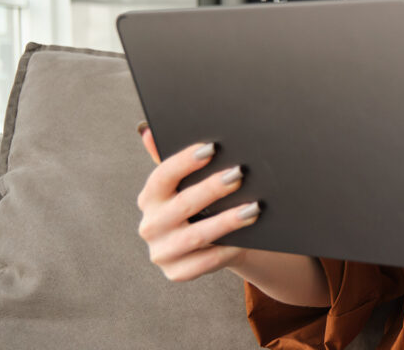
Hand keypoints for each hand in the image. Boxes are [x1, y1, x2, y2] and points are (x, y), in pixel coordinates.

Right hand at [136, 126, 259, 281]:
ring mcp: (161, 252)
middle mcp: (150, 226)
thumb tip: (150, 131)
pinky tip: (247, 240)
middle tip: (239, 174)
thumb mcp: (190, 184)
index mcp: (149, 198)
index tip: (212, 148)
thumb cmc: (203, 205)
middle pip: (183, 204)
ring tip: (254, 208)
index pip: (162, 176)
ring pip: (196, 235)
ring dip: (227, 221)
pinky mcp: (176, 273)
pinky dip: (226, 250)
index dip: (185, 162)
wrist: (213, 244)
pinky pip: (205, 262)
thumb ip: (177, 161)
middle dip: (212, 188)